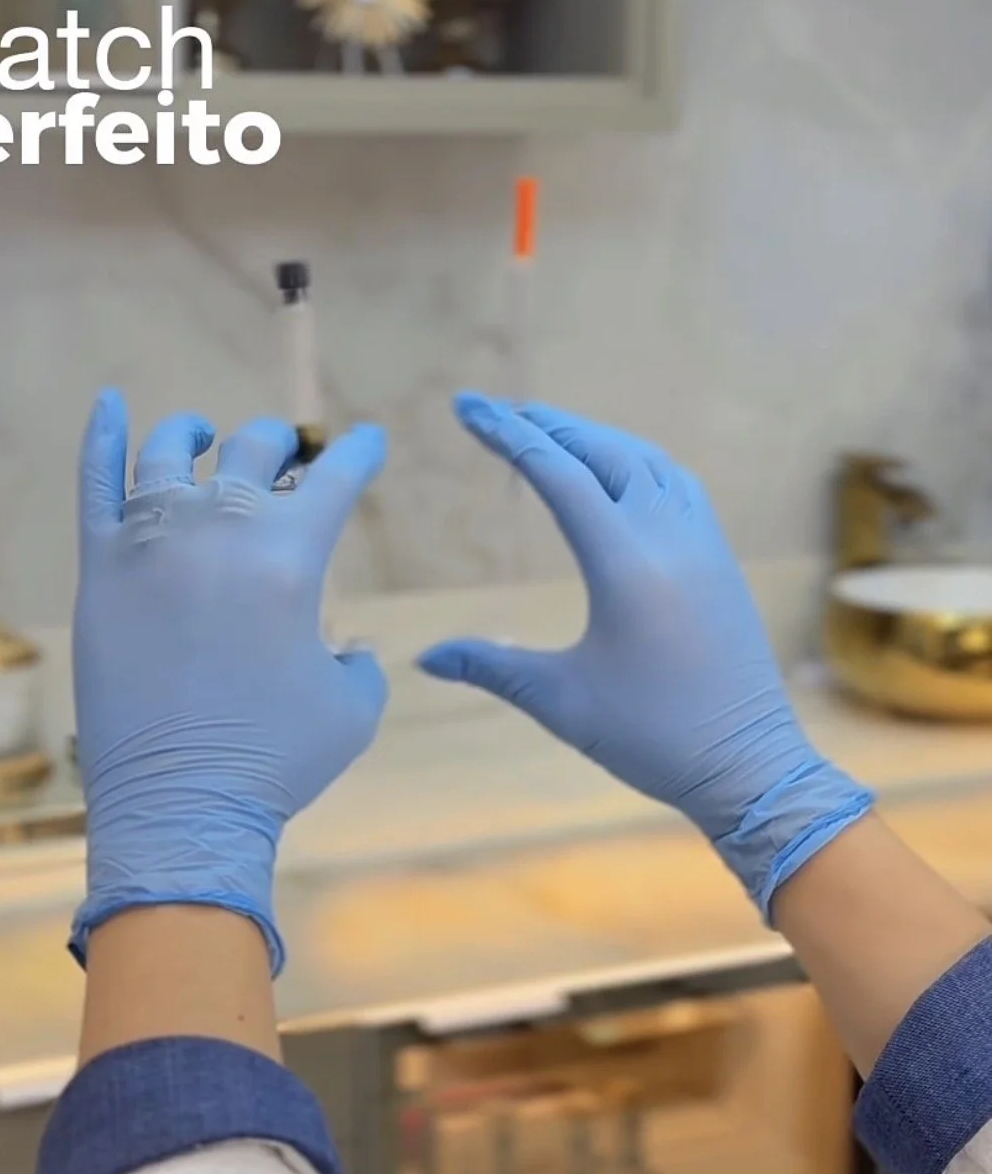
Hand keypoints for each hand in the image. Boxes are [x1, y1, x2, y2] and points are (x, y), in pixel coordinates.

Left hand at [72, 392, 387, 970]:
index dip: (359, 454)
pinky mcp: (99, 569)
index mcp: (291, 555)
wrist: (181, 803)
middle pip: (255, 452)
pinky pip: (96, 483)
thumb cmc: (277, 759)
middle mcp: (220, 530)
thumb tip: (349, 645)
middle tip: (286, 454)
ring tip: (201, 436)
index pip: (336, 478)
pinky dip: (101, 437)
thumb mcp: (353, 707)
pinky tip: (108, 406)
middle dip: (281, 446)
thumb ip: (360, 660)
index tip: (366, 443)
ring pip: (173, 455)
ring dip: (198, 437)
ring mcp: (150, 543)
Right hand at [420, 395, 871, 916]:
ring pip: (645, 461)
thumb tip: (423, 658)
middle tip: (500, 410)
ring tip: (550, 430)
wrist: (750, 765)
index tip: (468, 407)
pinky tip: (618, 471)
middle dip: (548, 425)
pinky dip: (636, 461)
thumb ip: (491, 667)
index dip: (508, 435)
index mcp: (624, 564)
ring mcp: (702, 543)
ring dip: (594, 439)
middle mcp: (668, 537)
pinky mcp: (720, 559)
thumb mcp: (561, 703)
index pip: (557, 474)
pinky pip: (676, 484)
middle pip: (602, 453)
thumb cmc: (653, 738)